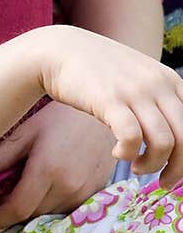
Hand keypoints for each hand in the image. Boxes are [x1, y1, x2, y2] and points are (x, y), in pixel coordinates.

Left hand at [0, 101, 115, 225]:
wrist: (105, 111)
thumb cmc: (62, 116)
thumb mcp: (27, 131)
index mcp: (47, 170)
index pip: (17, 209)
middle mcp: (68, 186)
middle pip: (32, 215)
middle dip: (10, 213)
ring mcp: (85, 192)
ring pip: (49, 214)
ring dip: (31, 210)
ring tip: (20, 193)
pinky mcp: (96, 192)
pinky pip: (67, 209)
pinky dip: (51, 205)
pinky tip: (43, 191)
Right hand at [34, 25, 182, 184]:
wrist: (61, 50)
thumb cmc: (99, 72)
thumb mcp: (139, 78)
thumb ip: (159, 99)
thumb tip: (172, 139)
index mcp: (170, 80)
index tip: (177, 170)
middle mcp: (158, 85)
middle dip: (178, 169)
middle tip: (162, 181)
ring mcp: (135, 91)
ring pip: (163, 143)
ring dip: (151, 165)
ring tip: (135, 167)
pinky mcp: (110, 100)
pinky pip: (132, 137)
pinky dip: (127, 154)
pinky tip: (117, 154)